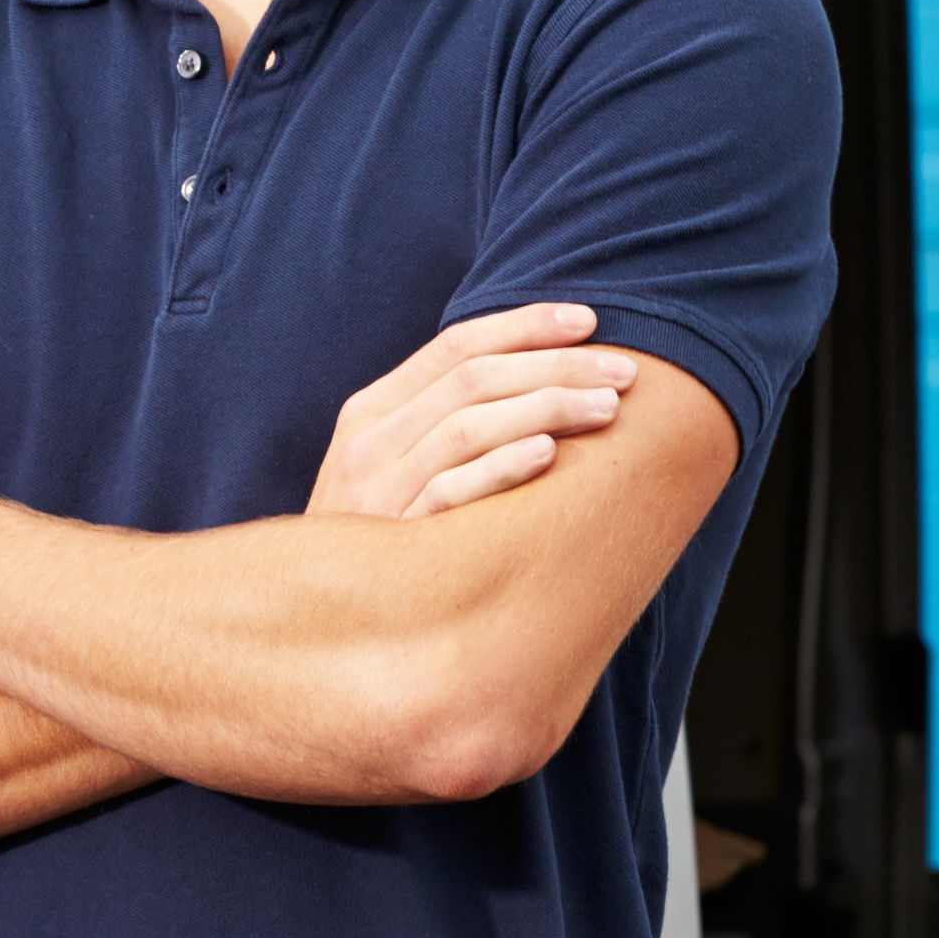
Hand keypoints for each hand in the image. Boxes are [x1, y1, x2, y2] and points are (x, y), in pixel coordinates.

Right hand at [308, 303, 653, 519]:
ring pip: (467, 426)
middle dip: (556, 365)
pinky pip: (449, 493)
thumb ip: (438, 422)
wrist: (315, 617)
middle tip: (624, 371)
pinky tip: (549, 453)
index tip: (591, 319)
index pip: (455, 346)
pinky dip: (500, 467)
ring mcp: (377, 490)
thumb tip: (532, 379)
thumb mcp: (387, 467)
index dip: (526, 326)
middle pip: (473, 378)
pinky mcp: (391, 539)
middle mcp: (371, 442)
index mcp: (371, 411)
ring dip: (545, 407)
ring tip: (607, 407)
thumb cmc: (375, 538)